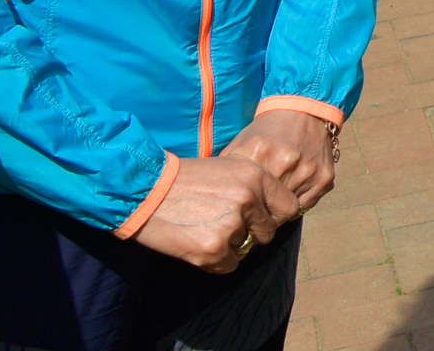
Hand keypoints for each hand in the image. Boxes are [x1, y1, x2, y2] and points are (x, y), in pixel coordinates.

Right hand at [131, 155, 297, 271]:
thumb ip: (254, 187)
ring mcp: (231, 225)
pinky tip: (195, 243)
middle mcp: (249, 199)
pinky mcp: (213, 248)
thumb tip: (274, 211)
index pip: (288, 207)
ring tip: (202, 228)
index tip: (260, 221)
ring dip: (228, 245)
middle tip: (222, 225)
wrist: (145, 190)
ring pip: (245, 249)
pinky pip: (228, 265)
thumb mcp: (228, 168)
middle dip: (249, 234)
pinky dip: (214, 261)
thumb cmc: (185, 179)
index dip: (274, 217)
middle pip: (267, 232)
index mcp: (256, 176)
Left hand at [224, 109, 339, 213]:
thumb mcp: (241, 144)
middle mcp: (285, 162)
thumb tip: (210, 197)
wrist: (304, 110)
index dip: (243, 208)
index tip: (241, 211)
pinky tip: (291, 189)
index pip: (246, 199)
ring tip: (274, 197)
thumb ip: (225, 168)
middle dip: (260, 210)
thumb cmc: (267, 131)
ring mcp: (308, 171)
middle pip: (267, 207)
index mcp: (260, 153)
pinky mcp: (325, 177)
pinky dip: (297, 202)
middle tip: (255, 210)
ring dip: (279, 207)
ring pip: (288, 209)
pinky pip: (306, 204)